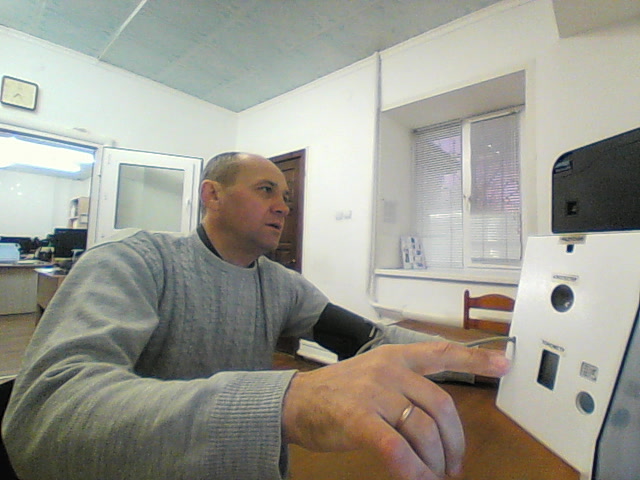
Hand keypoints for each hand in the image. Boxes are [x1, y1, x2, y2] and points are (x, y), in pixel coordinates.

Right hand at [282, 342, 509, 479]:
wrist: (295, 401)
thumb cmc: (338, 392)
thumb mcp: (374, 375)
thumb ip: (406, 388)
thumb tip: (439, 423)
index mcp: (396, 357)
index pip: (441, 353)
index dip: (476, 360)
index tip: (505, 365)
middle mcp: (389, 370)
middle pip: (441, 406)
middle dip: (454, 442)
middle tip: (454, 464)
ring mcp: (374, 393)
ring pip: (423, 430)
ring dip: (435, 461)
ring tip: (432, 475)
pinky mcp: (358, 418)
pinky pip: (397, 449)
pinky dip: (412, 471)